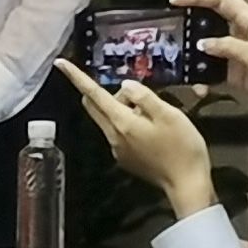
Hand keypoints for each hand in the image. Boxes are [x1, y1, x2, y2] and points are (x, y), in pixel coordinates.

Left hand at [54, 57, 218, 215]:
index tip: (60, 63)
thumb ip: (144, 97)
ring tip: (153, 114)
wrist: (187, 184)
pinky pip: (118, 133)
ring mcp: (118, 149)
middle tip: (134, 94)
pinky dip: (127, 123)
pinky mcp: (125, 159)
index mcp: (121, 122)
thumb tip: (124, 86)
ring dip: (121, 108)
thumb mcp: (169, 114)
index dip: (76, 76)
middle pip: (94, 106)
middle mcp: (113, 136)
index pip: (93, 94)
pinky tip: (152, 130)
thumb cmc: (182, 147)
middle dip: (105, 92)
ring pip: (107, 119)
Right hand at [183, 0, 247, 120]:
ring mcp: (241, 55)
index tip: (175, 1)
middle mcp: (243, 34)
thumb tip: (202, 44)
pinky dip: (205, 80)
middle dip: (190, 29)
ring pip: (209, 52)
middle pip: (210, 24)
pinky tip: (199, 88)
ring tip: (179, 67)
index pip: (220, 1)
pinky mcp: (241, 75)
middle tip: (169, 37)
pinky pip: (216, 74)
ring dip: (195, 60)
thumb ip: (228, 47)